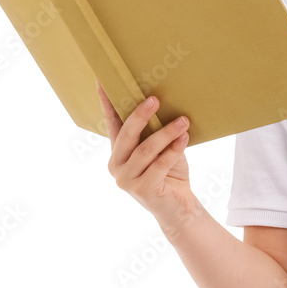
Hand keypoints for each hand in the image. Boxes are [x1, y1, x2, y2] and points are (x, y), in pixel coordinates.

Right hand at [96, 81, 197, 234]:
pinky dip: (174, 150)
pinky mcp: (143, 189)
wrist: (178, 206)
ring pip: (146, 149)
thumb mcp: (160, 148)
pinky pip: (160, 164)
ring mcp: (127, 179)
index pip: (111, 123)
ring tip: (183, 121)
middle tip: (155, 99)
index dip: (107, 103)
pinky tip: (184, 138)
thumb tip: (159, 102)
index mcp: (118, 152)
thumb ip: (153, 132)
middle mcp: (116, 165)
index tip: (102, 81)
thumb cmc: (169, 172)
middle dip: (140, 115)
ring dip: (166, 133)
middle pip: (127, 134)